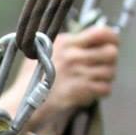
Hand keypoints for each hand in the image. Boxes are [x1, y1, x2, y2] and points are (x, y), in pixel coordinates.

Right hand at [0, 25, 120, 134]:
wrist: (23, 101)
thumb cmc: (31, 77)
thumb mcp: (42, 49)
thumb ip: (64, 42)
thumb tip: (86, 36)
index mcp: (66, 42)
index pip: (101, 33)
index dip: (112, 38)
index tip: (111, 44)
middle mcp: (73, 56)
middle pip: (111, 53)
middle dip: (111, 61)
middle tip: (103, 66)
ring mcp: (77, 74)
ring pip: (110, 72)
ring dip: (106, 77)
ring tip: (96, 79)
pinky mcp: (79, 91)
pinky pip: (105, 89)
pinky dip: (102, 91)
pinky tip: (92, 91)